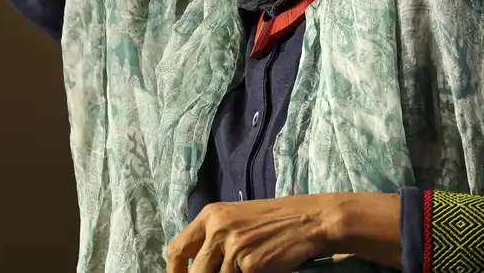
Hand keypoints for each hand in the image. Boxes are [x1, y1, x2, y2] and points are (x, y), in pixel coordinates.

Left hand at [166, 193, 400, 272]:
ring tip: (249, 267)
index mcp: (210, 216)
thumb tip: (194, 264)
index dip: (174, 271)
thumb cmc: (273, 221)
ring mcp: (233, 248)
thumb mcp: (237, 219)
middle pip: (195, 272)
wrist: (308, 220)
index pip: (177, 249)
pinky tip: (262, 270)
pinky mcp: (250, 266)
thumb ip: (214, 236)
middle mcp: (217, 230)